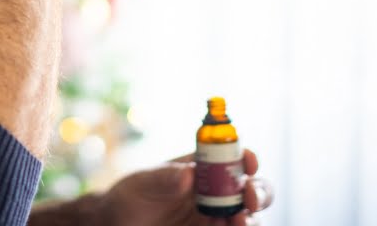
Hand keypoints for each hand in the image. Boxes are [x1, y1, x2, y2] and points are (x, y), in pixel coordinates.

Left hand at [96, 149, 272, 225]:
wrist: (118, 223)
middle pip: (252, 190)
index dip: (246, 157)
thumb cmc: (131, 195)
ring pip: (248, 218)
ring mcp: (215, 218)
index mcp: (203, 168)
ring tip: (241, 222)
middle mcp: (216, 193)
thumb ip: (164, 178)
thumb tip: (188, 174)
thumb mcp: (143, 182)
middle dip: (258, 191)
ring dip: (251, 219)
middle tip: (249, 197)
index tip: (249, 161)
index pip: (233, 158)